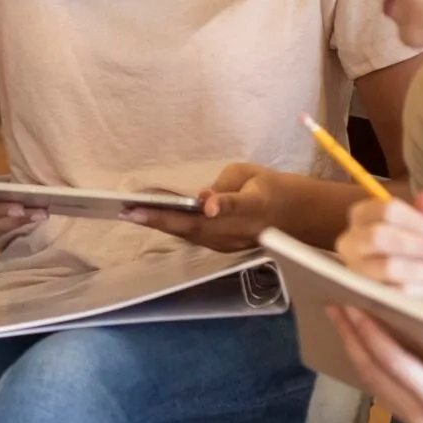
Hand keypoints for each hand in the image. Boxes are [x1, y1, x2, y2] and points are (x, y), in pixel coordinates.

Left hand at [120, 162, 282, 251]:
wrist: (290, 214)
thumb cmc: (266, 186)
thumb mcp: (249, 173)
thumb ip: (226, 186)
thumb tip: (202, 200)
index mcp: (256, 205)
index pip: (239, 205)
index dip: (222, 206)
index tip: (207, 205)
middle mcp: (243, 229)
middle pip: (201, 227)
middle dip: (164, 220)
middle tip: (131, 212)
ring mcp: (233, 244)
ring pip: (193, 236)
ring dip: (161, 226)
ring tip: (131, 214)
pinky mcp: (225, 249)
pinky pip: (194, 238)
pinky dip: (172, 229)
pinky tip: (150, 219)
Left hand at [330, 305, 422, 422]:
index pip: (396, 364)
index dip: (371, 335)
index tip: (352, 308)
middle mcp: (421, 416)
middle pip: (373, 374)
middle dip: (350, 339)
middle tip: (331, 307)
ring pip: (374, 386)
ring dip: (355, 354)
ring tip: (342, 324)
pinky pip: (384, 394)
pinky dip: (370, 370)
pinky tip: (366, 353)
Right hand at [337, 191, 422, 301]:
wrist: (414, 291)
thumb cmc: (416, 253)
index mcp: (362, 216)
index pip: (386, 209)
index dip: (418, 221)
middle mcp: (350, 242)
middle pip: (380, 236)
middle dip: (420, 245)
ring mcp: (356, 271)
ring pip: (388, 267)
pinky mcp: (366, 296)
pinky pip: (396, 292)